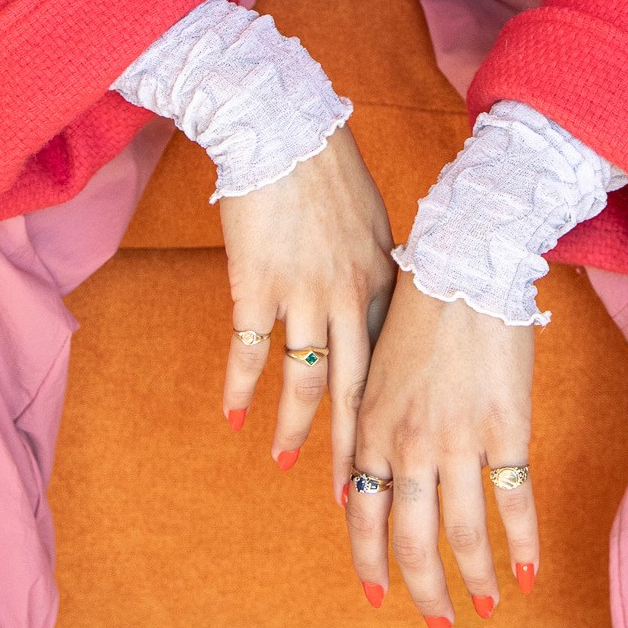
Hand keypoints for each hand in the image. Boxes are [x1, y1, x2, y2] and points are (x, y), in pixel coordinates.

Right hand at [217, 125, 396, 480]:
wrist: (280, 124)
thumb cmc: (325, 166)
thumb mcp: (369, 220)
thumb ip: (376, 272)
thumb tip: (379, 313)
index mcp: (383, 279)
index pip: (390, 367)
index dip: (388, 416)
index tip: (393, 460)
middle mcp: (351, 295)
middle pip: (356, 391)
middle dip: (354, 452)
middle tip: (357, 503)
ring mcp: (305, 291)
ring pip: (306, 381)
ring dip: (295, 431)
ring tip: (287, 465)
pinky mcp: (258, 283)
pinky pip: (251, 351)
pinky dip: (241, 387)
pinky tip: (234, 416)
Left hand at [347, 277, 537, 626]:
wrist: (464, 260)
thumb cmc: (418, 303)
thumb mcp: (372, 365)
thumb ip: (364, 427)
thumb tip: (349, 486)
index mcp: (371, 425)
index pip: (364, 515)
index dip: (371, 562)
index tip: (377, 594)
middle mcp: (409, 442)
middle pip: (414, 540)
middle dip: (424, 591)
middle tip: (440, 623)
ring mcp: (458, 439)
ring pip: (463, 534)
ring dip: (476, 579)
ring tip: (487, 605)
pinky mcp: (505, 428)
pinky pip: (514, 503)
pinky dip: (522, 546)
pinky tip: (528, 572)